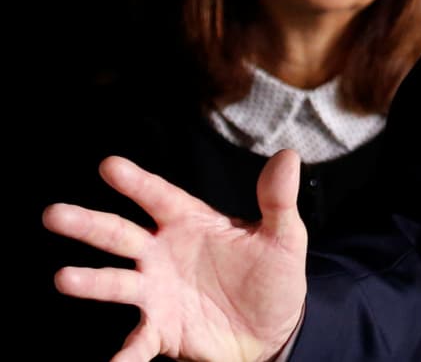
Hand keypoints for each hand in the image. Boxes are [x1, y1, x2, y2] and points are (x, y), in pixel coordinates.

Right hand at [43, 152, 309, 361]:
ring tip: (63, 279)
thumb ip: (278, 201)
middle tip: (53, 214)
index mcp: (191, 224)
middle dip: (88, 225)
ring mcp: (157, 292)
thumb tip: (289, 157)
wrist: (276, 328)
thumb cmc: (273, 276)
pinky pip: (136, 342)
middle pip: (121, 235)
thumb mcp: (283, 238)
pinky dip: (122, 355)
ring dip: (91, 282)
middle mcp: (164, 255)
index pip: (160, 198)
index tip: (109, 165)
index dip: (137, 182)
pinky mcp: (161, 330)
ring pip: (116, 283)